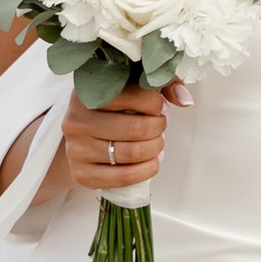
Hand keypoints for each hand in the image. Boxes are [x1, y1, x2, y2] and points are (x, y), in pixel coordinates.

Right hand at [62, 84, 177, 191]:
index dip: (154, 103)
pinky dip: (146, 170)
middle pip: (135, 128)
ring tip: (156, 143)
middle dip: (158, 128)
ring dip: (155, 148)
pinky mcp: (81, 175)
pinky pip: (124, 177)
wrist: (81, 138)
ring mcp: (76, 150)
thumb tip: (185, 99)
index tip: (159, 107)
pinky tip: (152, 161)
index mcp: (86, 94)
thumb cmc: (110, 110)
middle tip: (160, 126)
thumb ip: (160, 85)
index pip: (129, 96)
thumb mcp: (130, 88)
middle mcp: (76, 121)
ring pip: (132, 153)